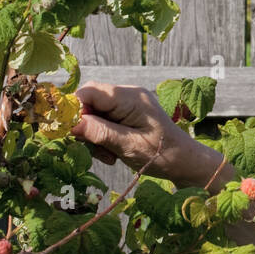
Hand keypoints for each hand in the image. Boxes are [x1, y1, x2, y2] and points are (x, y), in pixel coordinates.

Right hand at [69, 81, 196, 182]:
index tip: (72, 132)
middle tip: (95, 149)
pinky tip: (113, 153)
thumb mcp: (129, 146)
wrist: (185, 162)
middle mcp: (128, 95)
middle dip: (85, 126)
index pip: (89, 91)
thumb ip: (100, 133)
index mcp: (131, 98)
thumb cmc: (162, 155)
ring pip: (93, 114)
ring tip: (109, 156)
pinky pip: (103, 121)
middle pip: (89, 102)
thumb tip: (69, 123)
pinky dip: (102, 138)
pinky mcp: (127, 114)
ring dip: (94, 136)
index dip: (74, 109)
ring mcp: (127, 104)